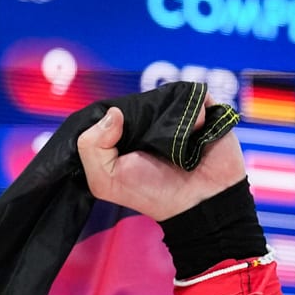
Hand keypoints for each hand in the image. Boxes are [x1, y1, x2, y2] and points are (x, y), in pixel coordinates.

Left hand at [76, 100, 246, 222]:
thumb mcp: (106, 180)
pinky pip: (194, 95)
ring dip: (168, 113)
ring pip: (165, 95)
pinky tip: (195, 132)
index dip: (108, 118)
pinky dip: (194, 110)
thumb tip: (113, 112)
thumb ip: (91, 147)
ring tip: (175, 138)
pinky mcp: (202, 110)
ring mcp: (174, 116)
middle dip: (140, 113)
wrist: (202, 199)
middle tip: (148, 136)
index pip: (107, 112)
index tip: (115, 132)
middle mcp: (147, 124)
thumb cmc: (154, 192)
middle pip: (137, 100)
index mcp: (121, 138)